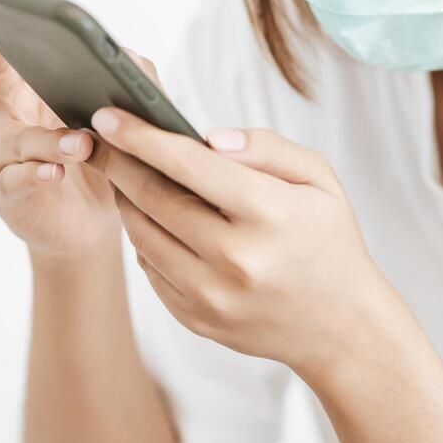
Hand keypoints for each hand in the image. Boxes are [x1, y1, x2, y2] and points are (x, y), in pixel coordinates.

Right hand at [0, 30, 160, 262]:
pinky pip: (18, 180)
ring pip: (19, 139)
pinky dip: (38, 174)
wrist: (91, 224)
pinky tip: (55, 173)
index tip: (2, 12)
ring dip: (52, 140)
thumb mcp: (114, 120)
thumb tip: (127, 56)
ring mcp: (3, 158)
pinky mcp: (10, 195)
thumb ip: (123, 84)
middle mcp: (7, 117)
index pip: (7, 53)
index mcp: (28, 90)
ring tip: (82, 143)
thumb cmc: (99, 161)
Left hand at [85, 105, 384, 377]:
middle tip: (102, 140)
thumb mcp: (318, 179)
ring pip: (142, 235)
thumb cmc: (328, 241)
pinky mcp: (197, 319)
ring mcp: (212, 295)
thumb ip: (266, 148)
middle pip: (154, 199)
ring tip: (126, 175)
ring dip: (126, 200)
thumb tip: (209, 137)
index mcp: (268, 214)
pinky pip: (150, 269)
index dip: (141, 137)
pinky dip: (144, 239)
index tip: (108, 116)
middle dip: (120, 163)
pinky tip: (153, 218)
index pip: (188, 165)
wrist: (340, 326)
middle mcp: (235, 259)